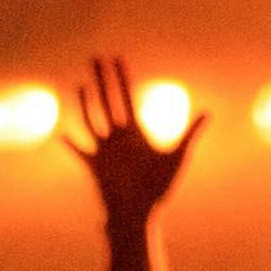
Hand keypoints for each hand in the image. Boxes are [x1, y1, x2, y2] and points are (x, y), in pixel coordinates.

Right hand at [67, 50, 192, 227]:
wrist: (141, 213)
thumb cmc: (159, 188)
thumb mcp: (177, 157)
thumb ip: (190, 133)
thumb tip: (209, 112)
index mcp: (135, 132)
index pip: (126, 96)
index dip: (121, 77)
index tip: (117, 58)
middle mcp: (117, 137)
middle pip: (107, 100)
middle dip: (102, 79)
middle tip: (95, 57)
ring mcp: (104, 150)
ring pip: (91, 118)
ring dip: (86, 101)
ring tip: (82, 83)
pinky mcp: (94, 166)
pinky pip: (79, 151)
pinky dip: (71, 142)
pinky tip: (61, 133)